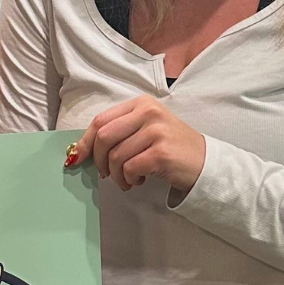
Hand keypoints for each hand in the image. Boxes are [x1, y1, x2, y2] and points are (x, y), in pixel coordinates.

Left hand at [70, 95, 204, 194]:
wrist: (206, 163)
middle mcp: (149, 112)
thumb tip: (80, 149)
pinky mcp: (161, 153)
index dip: (85, 141)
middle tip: (105, 173)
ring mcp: (156, 131)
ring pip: (115, 156)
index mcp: (141, 103)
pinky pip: (129, 168)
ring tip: (128, 179)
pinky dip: (128, 180)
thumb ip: (118, 132)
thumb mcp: (145, 129)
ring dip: (116, 175)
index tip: (77, 157)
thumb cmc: (170, 147)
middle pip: (104, 136)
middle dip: (98, 160)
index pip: (101, 120)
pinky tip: (139, 180)